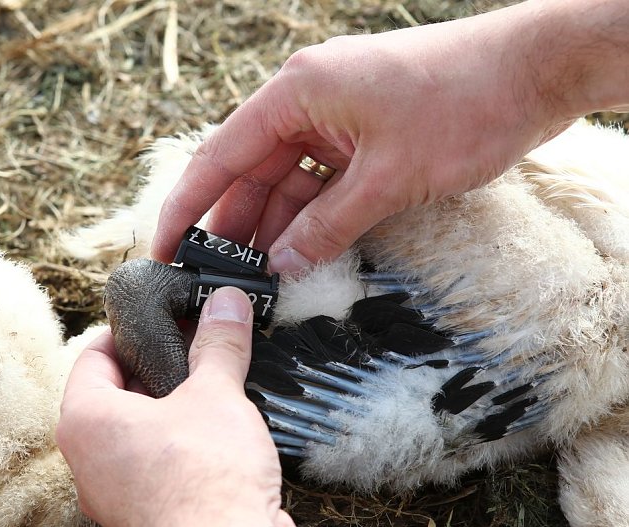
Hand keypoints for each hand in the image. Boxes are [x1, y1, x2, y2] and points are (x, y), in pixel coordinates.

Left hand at [56, 288, 294, 526]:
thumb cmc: (204, 477)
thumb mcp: (216, 394)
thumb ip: (219, 345)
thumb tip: (227, 304)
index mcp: (85, 420)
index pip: (93, 356)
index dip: (128, 332)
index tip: (160, 321)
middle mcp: (87, 460)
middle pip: (116, 394)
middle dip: (158, 369)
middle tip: (194, 348)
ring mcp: (113, 494)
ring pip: (136, 433)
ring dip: (171, 409)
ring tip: (211, 387)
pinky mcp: (143, 515)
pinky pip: (152, 466)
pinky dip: (178, 445)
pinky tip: (216, 434)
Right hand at [150, 0, 627, 273]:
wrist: (537, 72)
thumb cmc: (464, 103)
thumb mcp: (389, 177)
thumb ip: (329, 225)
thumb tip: (280, 266)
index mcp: (297, 92)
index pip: (221, 155)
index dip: (186, 206)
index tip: (163, 249)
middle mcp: (307, 101)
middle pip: (251, 172)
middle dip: (232, 226)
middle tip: (212, 280)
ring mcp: (337, 119)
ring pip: (287, 181)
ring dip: (273, 228)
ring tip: (253, 279)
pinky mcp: (364, 136)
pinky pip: (322, 182)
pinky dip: (311, 218)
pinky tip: (298, 255)